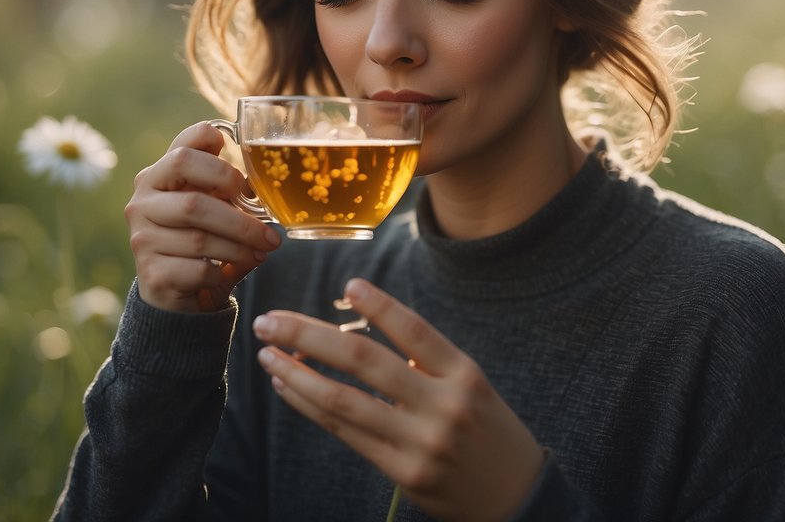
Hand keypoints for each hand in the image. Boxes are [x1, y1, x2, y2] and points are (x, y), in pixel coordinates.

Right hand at [125, 122, 281, 312]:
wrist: (173, 296)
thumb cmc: (198, 242)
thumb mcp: (211, 209)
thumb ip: (227, 192)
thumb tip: (262, 189)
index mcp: (157, 176)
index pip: (184, 147)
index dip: (219, 156)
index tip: (242, 180)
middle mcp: (142, 203)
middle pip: (194, 201)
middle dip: (239, 218)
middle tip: (268, 231)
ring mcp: (142, 239)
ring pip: (199, 239)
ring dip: (239, 248)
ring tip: (262, 251)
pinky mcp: (152, 274)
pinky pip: (198, 269)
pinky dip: (222, 271)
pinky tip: (230, 271)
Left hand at [252, 279, 544, 521]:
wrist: (518, 500)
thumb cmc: (487, 432)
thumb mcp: (472, 387)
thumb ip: (427, 361)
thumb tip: (355, 331)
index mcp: (465, 375)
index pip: (415, 330)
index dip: (380, 306)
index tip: (348, 285)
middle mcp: (443, 405)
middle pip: (365, 360)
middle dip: (308, 335)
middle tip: (270, 319)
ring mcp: (421, 443)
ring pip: (343, 400)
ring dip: (297, 373)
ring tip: (267, 353)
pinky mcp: (402, 474)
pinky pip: (345, 433)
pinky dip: (310, 407)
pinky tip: (288, 387)